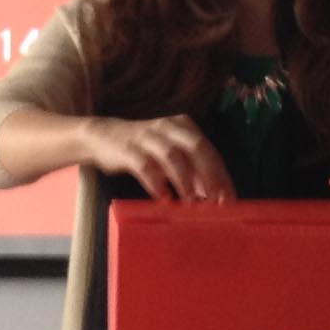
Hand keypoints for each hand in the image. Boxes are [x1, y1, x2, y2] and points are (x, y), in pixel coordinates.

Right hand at [84, 115, 233, 201]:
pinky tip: (163, 197)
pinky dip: (156, 182)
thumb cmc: (144, 149)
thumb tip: (214, 196)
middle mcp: (168, 128)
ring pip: (172, 156)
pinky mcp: (127, 149)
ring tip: (191, 202)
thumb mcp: (171, 155)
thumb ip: (192, 171)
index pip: (209, 150)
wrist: (102, 136)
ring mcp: (147, 137)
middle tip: (215, 201)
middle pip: (197, 148)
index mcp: (183, 126)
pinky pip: (145, 166)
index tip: (228, 199)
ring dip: (184, 180)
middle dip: (209, 176)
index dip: (221, 175)